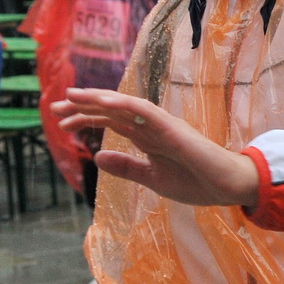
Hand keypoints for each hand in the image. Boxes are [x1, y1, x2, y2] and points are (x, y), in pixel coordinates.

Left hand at [54, 88, 259, 206]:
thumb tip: (97, 156)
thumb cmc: (197, 182)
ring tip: (72, 96)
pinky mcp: (172, 128)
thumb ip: (127, 167)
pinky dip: (123, 103)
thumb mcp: (152, 179)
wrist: (228, 187)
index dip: (85, 119)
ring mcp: (162, 124)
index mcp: (147, 137)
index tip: (61, 124)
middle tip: (54, 108)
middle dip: (83, 107)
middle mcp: (152, 125)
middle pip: (112, 110)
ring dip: (97, 99)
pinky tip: (103, 101)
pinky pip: (144, 111)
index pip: (111, 122)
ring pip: (124, 105)